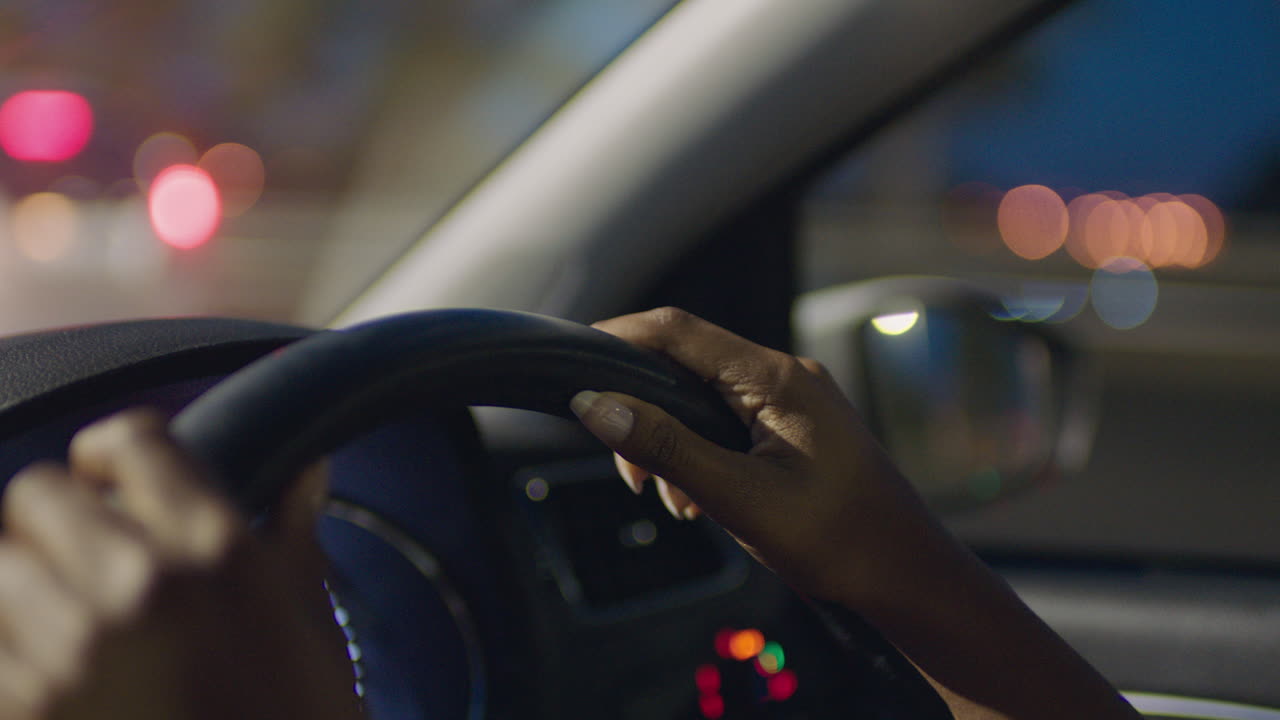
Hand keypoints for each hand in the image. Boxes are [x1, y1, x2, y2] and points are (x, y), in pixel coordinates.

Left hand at [0, 410, 361, 719]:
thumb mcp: (309, 628)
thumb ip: (291, 540)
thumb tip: (305, 472)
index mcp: (218, 550)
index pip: (130, 438)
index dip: (113, 453)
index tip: (114, 480)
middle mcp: (140, 585)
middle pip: (37, 495)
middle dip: (54, 521)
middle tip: (81, 560)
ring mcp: (71, 654)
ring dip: (20, 594)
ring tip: (59, 630)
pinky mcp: (25, 714)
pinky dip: (11, 659)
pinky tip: (53, 681)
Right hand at [569, 307, 942, 608]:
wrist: (906, 576)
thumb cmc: (837, 541)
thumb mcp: (738, 498)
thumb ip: (665, 447)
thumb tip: (594, 405)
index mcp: (777, 379)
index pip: (677, 331)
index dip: (618, 338)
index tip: (574, 366)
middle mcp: (786, 376)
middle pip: (685, 363)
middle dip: (643, 411)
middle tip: (632, 475)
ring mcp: (793, 401)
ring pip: (702, 397)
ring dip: (671, 442)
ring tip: (676, 502)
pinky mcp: (794, 427)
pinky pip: (727, 421)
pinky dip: (699, 453)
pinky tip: (700, 501)